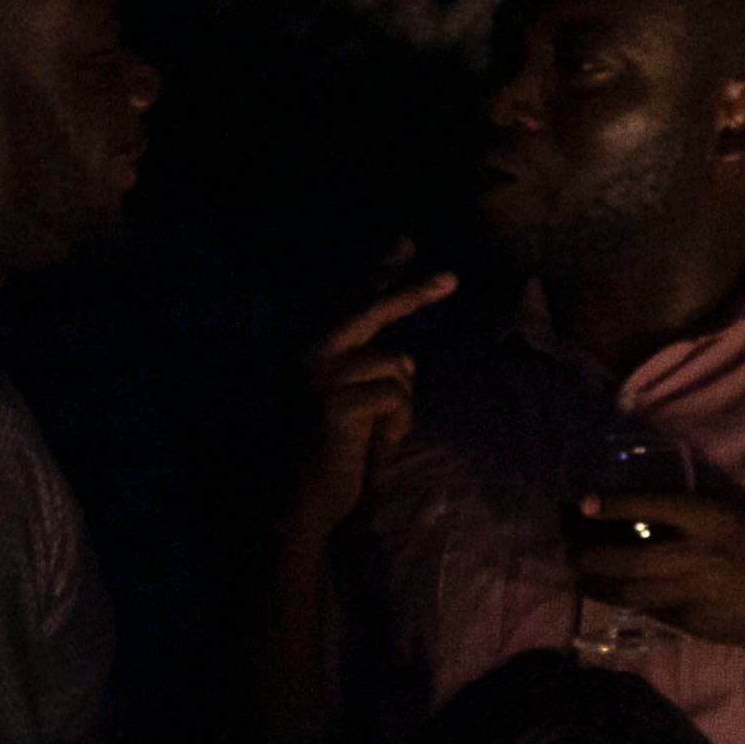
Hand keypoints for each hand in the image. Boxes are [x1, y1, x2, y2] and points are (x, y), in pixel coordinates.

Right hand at [276, 250, 458, 547]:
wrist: (292, 503)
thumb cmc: (321, 459)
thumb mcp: (341, 406)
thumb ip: (363, 373)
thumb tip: (406, 354)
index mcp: (310, 351)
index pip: (351, 300)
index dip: (380, 271)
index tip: (406, 241)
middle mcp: (311, 354)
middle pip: (372, 309)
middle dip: (413, 291)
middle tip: (452, 278)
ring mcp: (322, 376)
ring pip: (399, 366)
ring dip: (402, 405)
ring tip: (376, 436)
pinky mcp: (338, 403)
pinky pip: (397, 397)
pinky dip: (397, 425)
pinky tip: (375, 446)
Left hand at [568, 489, 744, 655]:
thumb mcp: (738, 518)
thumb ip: (694, 515)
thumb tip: (645, 513)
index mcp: (713, 520)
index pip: (652, 505)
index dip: (613, 505)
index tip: (583, 504)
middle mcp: (697, 555)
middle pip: (628, 557)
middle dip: (590, 555)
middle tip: (570, 550)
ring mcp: (692, 593)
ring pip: (629, 592)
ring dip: (598, 585)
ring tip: (581, 577)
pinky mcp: (691, 623)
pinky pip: (649, 610)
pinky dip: (627, 602)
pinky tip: (614, 596)